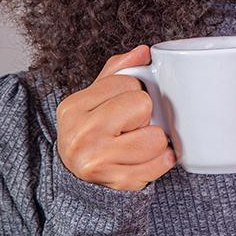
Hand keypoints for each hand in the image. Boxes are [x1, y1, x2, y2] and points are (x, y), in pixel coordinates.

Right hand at [55, 45, 176, 190]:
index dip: (133, 92)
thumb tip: (143, 52)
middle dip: (143, 115)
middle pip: (143, 105)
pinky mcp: (118, 183)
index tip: (121, 106)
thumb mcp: (95, 98)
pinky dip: (161, 160)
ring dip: (154, 140)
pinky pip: (162, 162)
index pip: (127, 83)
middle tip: (129, 126)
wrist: (77, 178)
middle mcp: (81, 135)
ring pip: (156, 137)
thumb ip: (118, 71)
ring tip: (136, 143)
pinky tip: (145, 159)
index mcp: (73, 107)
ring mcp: (98, 162)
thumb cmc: (91, 131)